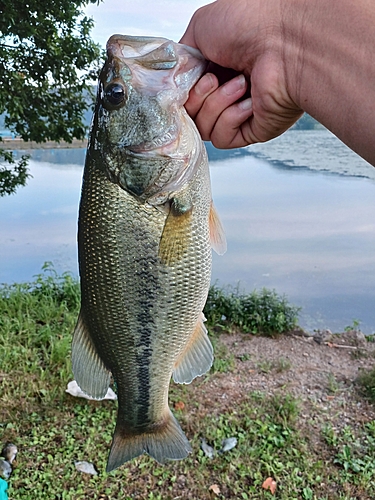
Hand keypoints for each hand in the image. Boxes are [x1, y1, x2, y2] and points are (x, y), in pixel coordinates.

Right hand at [180, 0, 302, 148]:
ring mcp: (240, 112)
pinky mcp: (252, 131)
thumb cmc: (252, 22)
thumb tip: (172, 81)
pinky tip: (247, 101)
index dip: (180, 90)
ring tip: (239, 84)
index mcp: (217, 66)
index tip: (184, 80)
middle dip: (197, 96)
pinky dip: (229, 119)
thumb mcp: (201, 27)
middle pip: (190, 113)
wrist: (286, 40)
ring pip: (203, 128)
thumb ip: (181, 58)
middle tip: (214, 77)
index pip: (185, 92)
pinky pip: (222, 138)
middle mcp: (228, 90)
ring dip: (215, 105)